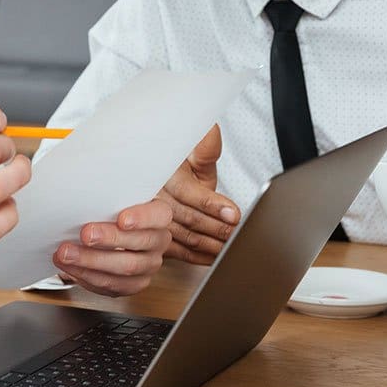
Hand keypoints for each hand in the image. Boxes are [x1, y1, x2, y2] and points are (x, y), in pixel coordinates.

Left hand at [52, 199, 172, 296]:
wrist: (110, 229)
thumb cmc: (112, 209)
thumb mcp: (114, 195)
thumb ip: (108, 193)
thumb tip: (81, 183)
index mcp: (158, 216)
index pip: (159, 215)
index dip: (142, 218)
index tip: (121, 219)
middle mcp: (157, 242)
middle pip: (139, 243)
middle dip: (109, 240)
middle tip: (84, 234)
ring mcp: (147, 266)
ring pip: (125, 269)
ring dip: (91, 262)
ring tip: (66, 253)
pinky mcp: (133, 284)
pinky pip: (112, 286)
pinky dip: (87, 277)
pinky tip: (69, 267)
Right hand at [156, 125, 239, 264]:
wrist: (158, 184)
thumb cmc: (181, 172)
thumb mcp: (193, 156)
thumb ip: (205, 147)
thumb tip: (211, 128)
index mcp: (163, 173)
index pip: (187, 192)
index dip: (212, 204)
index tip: (233, 214)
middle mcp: (153, 196)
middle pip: (188, 218)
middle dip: (217, 229)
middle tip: (238, 235)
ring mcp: (148, 219)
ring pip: (184, 237)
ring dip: (211, 246)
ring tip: (232, 248)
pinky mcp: (152, 237)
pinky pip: (176, 252)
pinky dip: (198, 258)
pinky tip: (215, 258)